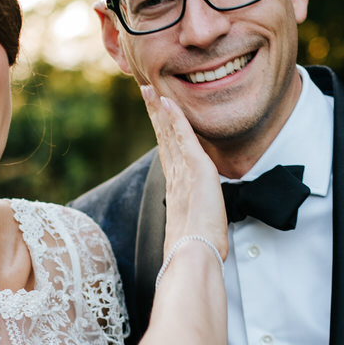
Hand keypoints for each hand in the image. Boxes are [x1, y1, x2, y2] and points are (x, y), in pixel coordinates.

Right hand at [142, 86, 227, 260]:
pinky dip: (175, 117)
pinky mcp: (195, 167)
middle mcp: (175, 177)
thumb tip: (199, 232)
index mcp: (176, 189)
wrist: (193, 254)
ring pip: (168, 133)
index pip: (168, 153)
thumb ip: (196, 222)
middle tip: (145, 92)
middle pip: (163, 138)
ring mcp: (183, 171)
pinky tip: (167, 102)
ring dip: (159, 109)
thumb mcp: (197, 230)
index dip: (161, 132)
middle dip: (154, 114)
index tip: (156, 115)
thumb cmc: (196, 249)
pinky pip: (183, 135)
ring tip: (149, 90)